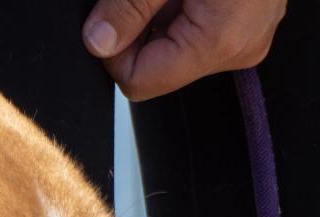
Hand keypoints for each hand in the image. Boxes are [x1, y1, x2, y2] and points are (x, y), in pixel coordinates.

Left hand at [82, 0, 286, 100]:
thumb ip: (127, 7)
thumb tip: (97, 42)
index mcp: (221, 41)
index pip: (139, 82)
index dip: (114, 52)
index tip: (110, 17)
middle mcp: (238, 48)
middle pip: (156, 67)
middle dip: (139, 29)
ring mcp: (246, 37)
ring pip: (173, 48)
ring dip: (159, 15)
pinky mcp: (246, 23)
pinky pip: (195, 30)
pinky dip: (178, 7)